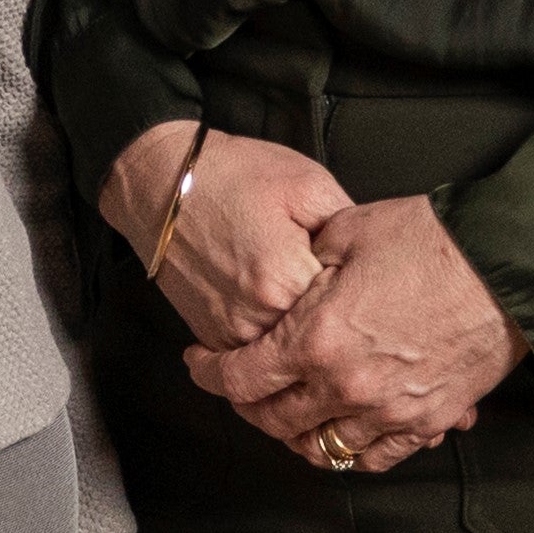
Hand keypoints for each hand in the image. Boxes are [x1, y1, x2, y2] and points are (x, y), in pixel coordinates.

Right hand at [102, 119, 349, 352]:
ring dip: (302, 342)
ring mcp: (228, 331)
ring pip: (286, 357)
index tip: (364, 289)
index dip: (361, 301)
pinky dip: (270, 344)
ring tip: (309, 309)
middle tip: (342, 305)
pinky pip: (254, 356)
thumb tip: (375, 265)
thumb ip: (349, 228)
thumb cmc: (230, 174)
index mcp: (287, 280)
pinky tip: (279, 317)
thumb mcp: (307, 184)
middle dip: (334, 327)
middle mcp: (256, 316)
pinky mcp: (209, 334)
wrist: (158, 180)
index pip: (348, 314)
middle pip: (318, 343)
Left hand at [191, 193, 522, 470]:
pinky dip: (350, 451)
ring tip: (287, 411)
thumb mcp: (341, 233)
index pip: (241, 377)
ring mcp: (390, 411)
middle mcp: (345, 386)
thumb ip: (301, 265)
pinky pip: (376, 458)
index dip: (210, 374)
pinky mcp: (429, 421)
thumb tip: (282, 279)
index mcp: (314, 339)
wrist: (505, 267)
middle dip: (247, 405)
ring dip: (296, 433)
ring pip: (322, 447)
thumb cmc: (426, 241)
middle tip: (240, 387)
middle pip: (275, 419)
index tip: (200, 364)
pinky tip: (338, 431)